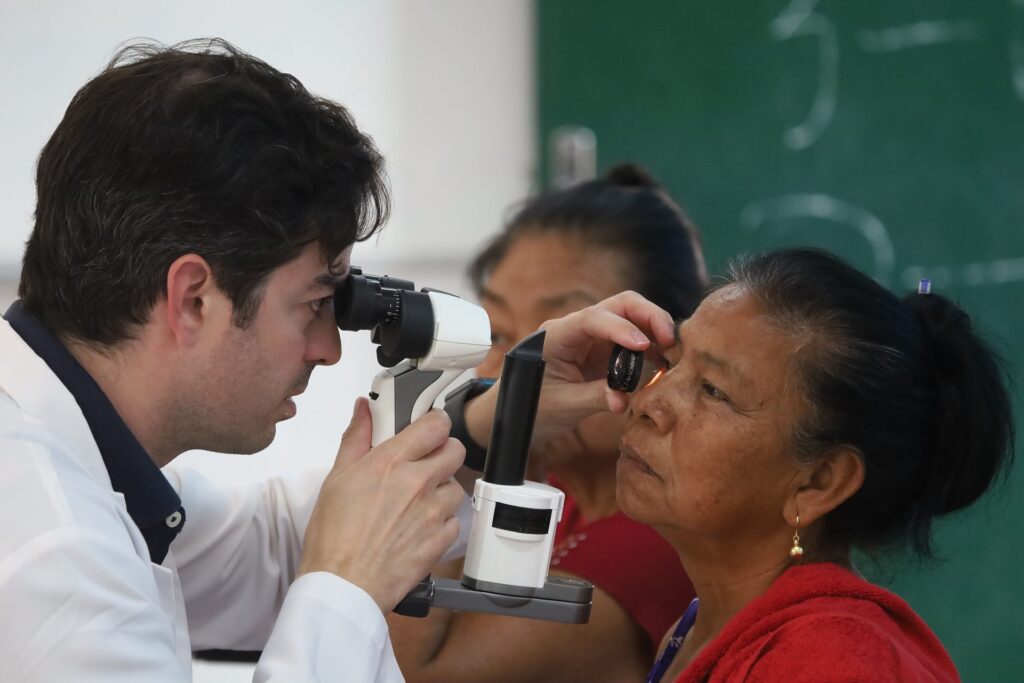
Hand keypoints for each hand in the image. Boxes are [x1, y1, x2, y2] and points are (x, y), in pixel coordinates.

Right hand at [298, 398, 465, 613]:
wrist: (343, 586)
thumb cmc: (333, 536)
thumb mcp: (337, 477)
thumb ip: (356, 438)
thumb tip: (364, 409)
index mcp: (392, 462)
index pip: (436, 425)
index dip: (436, 423)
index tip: (429, 428)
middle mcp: (418, 483)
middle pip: (455, 451)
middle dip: (443, 452)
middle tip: (425, 462)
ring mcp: (433, 512)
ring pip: (456, 487)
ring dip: (441, 490)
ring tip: (417, 501)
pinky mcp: (441, 540)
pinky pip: (454, 521)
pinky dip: (441, 522)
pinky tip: (419, 527)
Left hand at [465, 291, 674, 444]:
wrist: (515, 414)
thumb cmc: (529, 405)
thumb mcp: (561, 405)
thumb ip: (593, 398)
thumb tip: (623, 399)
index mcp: (556, 335)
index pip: (592, 318)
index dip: (620, 328)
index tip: (643, 345)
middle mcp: (577, 329)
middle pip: (620, 306)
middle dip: (649, 317)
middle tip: (670, 341)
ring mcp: (592, 339)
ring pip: (631, 320)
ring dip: (654, 331)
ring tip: (672, 354)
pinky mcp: (603, 353)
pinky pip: (632, 342)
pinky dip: (651, 349)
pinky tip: (663, 363)